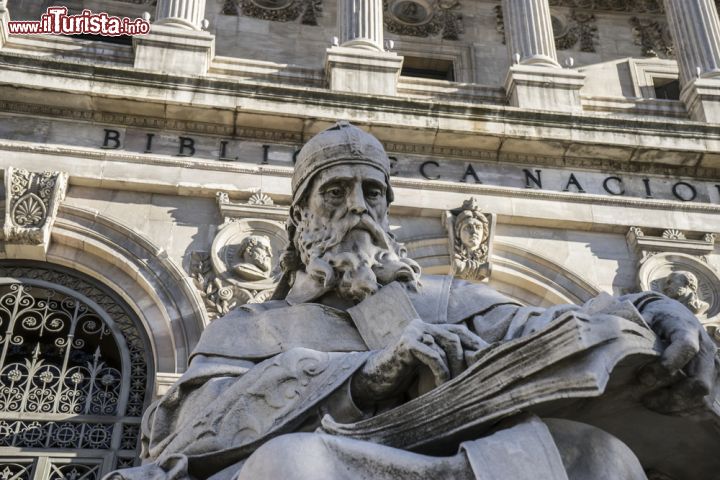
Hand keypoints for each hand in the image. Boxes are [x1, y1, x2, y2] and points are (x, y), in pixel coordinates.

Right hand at [350, 319, 487, 408]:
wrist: (375, 381)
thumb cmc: (404, 376)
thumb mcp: (428, 365)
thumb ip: (445, 358)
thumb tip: (478, 362)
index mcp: (428, 328)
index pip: (459, 331)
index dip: (475, 344)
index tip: (488, 361)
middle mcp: (422, 325)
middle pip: (456, 337)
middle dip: (466, 358)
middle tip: (472, 379)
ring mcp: (413, 332)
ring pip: (448, 344)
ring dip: (456, 368)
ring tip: (456, 386)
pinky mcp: (406, 343)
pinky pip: (434, 356)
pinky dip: (442, 372)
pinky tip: (442, 386)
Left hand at [639, 299, 717, 413]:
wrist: (672, 313)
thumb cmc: (654, 317)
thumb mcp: (644, 316)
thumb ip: (636, 332)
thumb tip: (619, 348)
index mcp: (687, 328)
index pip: (686, 348)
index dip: (667, 365)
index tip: (644, 377)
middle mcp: (706, 347)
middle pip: (699, 381)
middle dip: (671, 396)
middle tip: (645, 399)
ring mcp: (712, 365)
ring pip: (703, 397)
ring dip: (677, 406)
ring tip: (651, 403)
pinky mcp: (713, 378)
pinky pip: (705, 403)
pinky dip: (685, 410)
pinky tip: (664, 407)